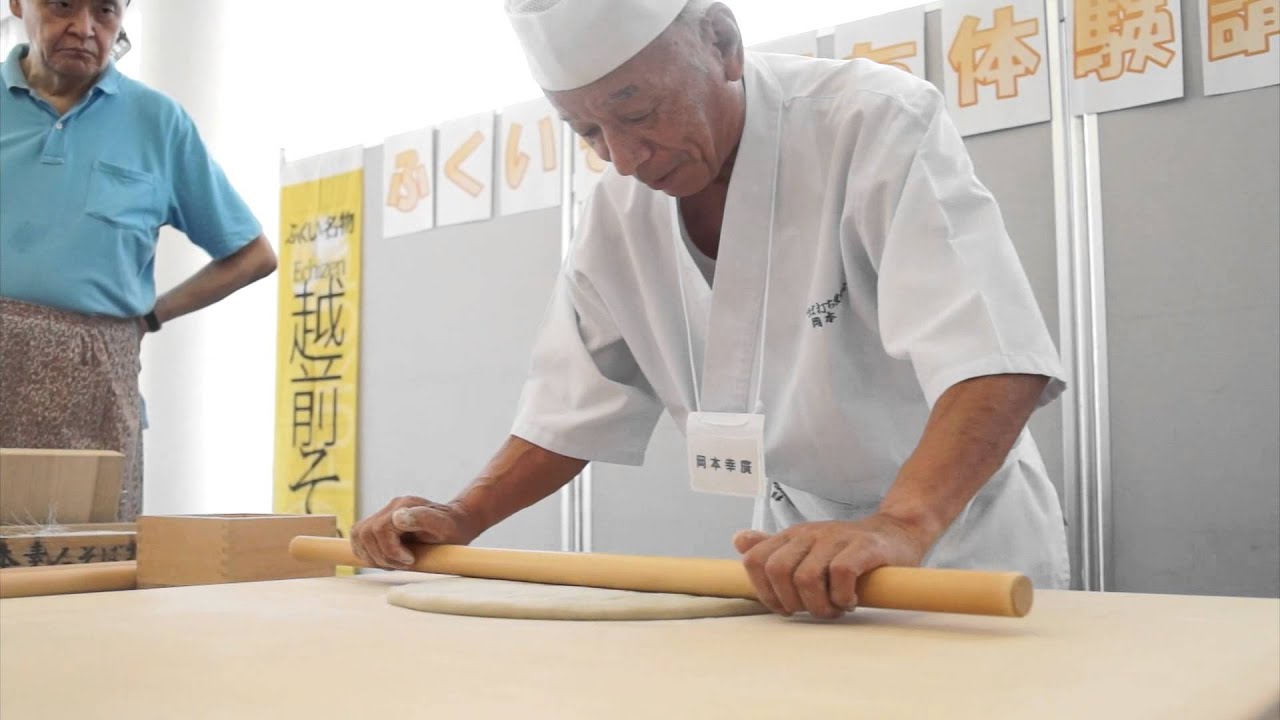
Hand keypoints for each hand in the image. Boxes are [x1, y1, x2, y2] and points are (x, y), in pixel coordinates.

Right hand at [350, 496, 481, 569]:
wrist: (456, 523)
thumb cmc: (452, 528)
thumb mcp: (444, 526)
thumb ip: (423, 519)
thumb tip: (397, 518)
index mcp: (404, 506)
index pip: (379, 529)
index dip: (390, 550)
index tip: (410, 560)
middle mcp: (391, 508)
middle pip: (365, 534)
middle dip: (382, 556)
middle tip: (404, 563)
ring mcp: (384, 514)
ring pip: (359, 536)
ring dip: (374, 556)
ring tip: (396, 562)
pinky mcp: (379, 524)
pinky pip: (359, 538)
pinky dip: (368, 553)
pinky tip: (387, 559)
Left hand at [732, 514, 929, 618]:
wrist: (895, 533)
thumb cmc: (846, 549)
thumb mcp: (806, 546)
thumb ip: (773, 547)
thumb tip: (738, 540)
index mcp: (791, 536)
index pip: (755, 561)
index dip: (764, 591)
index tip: (785, 607)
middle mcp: (809, 534)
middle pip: (778, 571)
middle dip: (791, 601)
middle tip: (812, 610)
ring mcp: (835, 538)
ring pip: (807, 577)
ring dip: (819, 604)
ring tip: (834, 608)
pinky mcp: (862, 547)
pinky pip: (841, 574)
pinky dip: (842, 596)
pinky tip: (850, 599)